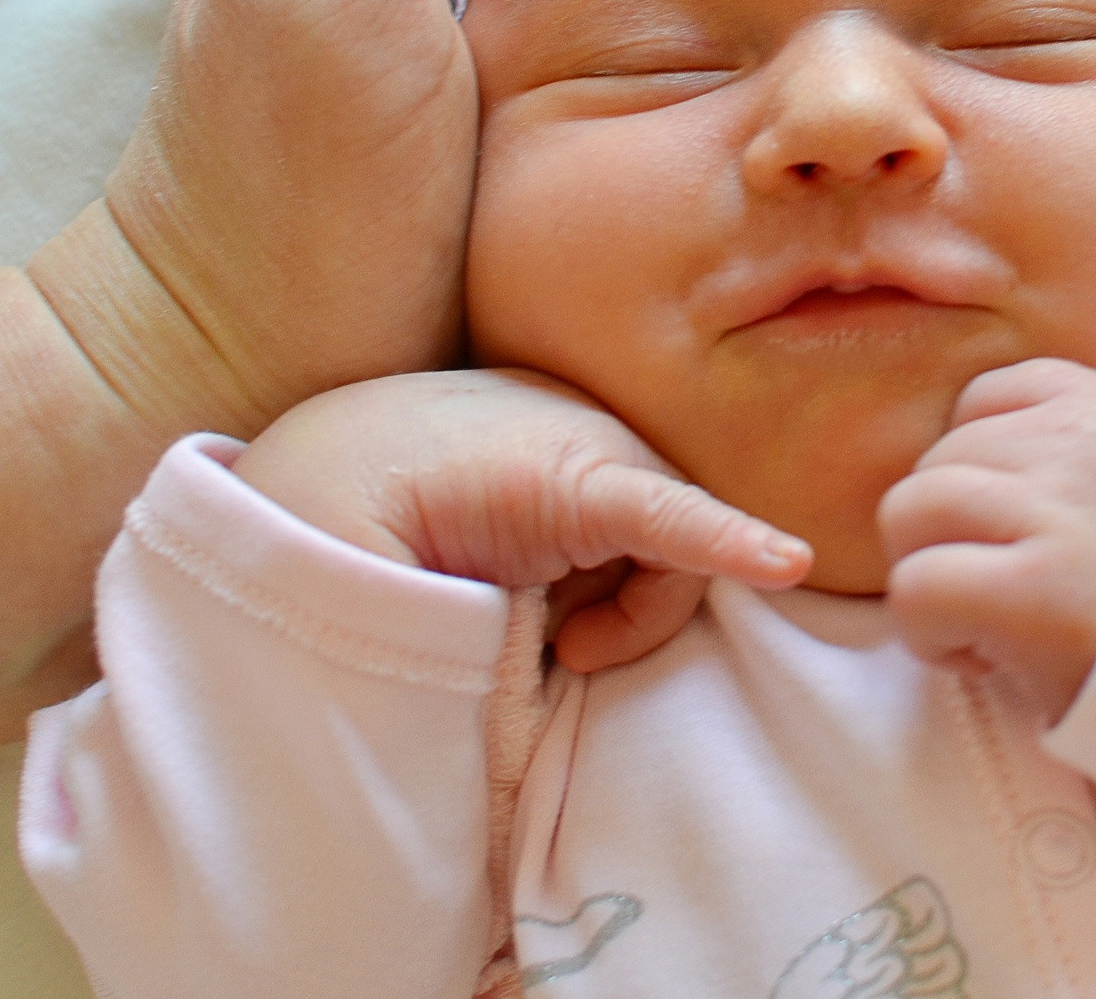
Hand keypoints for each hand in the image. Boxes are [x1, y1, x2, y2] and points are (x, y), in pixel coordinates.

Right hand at [235, 369, 811, 671]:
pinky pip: (680, 521)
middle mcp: (592, 443)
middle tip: (563, 650)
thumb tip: (573, 654)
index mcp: (566, 457)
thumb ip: (551, 582)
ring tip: (553, 643)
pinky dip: (733, 543)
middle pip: (666, 554)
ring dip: (624, 626)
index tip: (609, 639)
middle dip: (629, 617)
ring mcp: (599, 456)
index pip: (643, 532)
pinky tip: (783, 563)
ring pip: (671, 565)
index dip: (645, 593)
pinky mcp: (592, 484)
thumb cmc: (391, 529)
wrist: (311, 490)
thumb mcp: (492, 565)